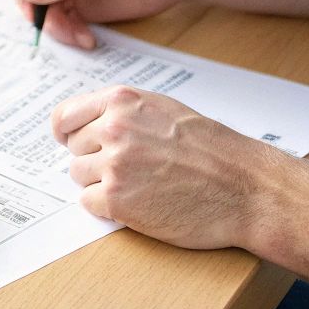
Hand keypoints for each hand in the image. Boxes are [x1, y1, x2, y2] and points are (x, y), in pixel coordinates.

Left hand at [51, 85, 283, 249]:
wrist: (243, 187)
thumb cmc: (211, 149)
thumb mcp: (163, 109)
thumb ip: (123, 112)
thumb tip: (87, 124)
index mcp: (121, 101)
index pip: (65, 116)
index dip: (67, 132)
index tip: (70, 142)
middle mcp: (113, 128)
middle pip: (74, 149)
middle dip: (94, 159)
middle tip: (129, 168)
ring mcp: (114, 165)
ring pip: (79, 176)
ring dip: (101, 183)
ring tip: (138, 185)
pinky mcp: (117, 201)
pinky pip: (88, 202)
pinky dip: (107, 207)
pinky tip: (136, 203)